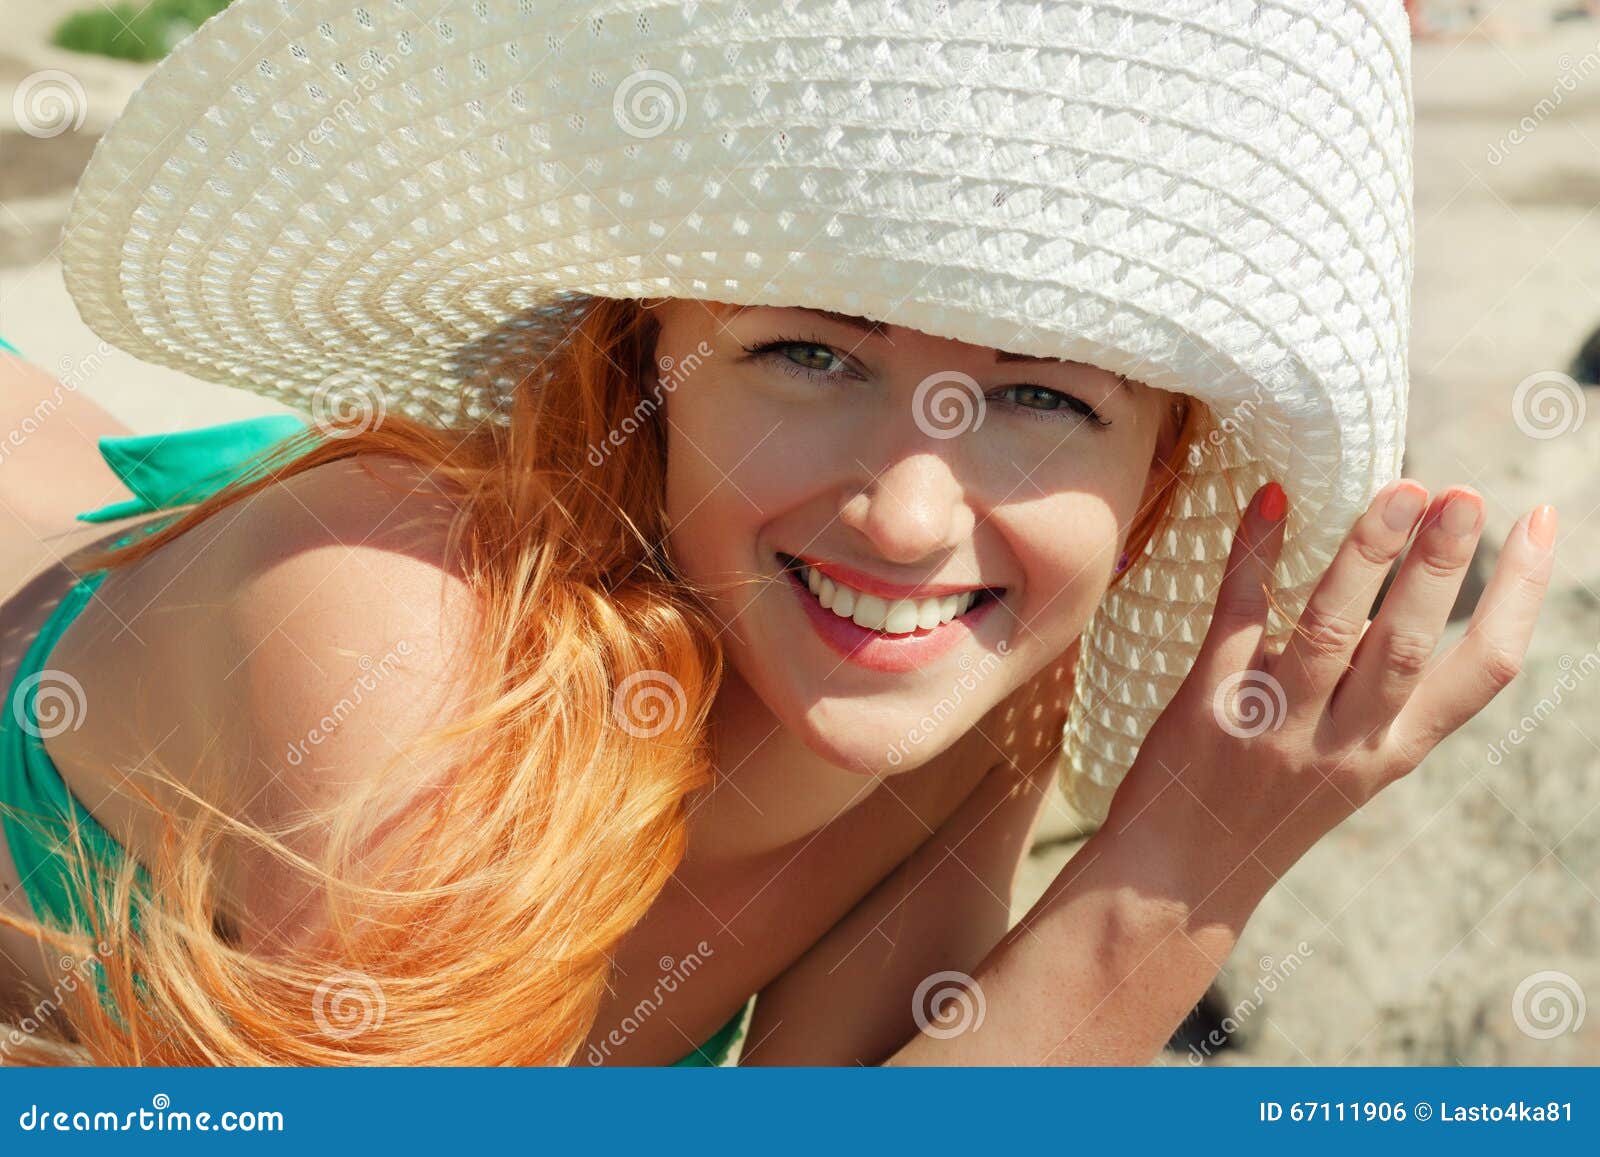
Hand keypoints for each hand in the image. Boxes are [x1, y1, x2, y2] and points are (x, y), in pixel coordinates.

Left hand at [1103, 477, 1557, 910]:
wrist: (1177, 877)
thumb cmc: (1269, 805)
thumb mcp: (1353, 765)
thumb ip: (1385, 695)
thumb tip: (1419, 583)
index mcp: (1394, 752)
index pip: (1484, 672)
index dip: (1520, 595)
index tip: (1540, 522)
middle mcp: (1345, 744)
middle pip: (1409, 645)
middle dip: (1442, 566)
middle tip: (1463, 493)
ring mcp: (1275, 726)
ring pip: (1330, 630)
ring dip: (1365, 554)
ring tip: (1396, 490)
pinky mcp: (1208, 706)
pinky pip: (1237, 617)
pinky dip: (1253, 554)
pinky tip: (1268, 500)